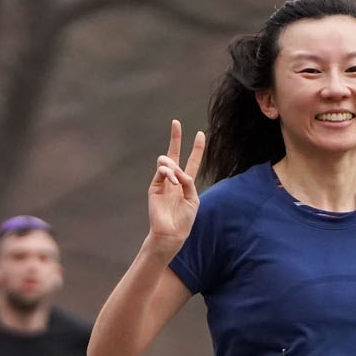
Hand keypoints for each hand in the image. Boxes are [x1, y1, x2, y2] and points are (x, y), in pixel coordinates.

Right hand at [146, 120, 206, 249]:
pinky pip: (161, 171)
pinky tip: (173, 181)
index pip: (192, 161)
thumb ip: (188, 181)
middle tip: (176, 122)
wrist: (171, 233)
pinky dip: (169, 173)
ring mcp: (163, 182)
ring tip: (176, 180)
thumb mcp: (193, 199)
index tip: (201, 134)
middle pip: (174, 154)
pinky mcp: (154, 186)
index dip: (197, 148)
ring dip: (172, 166)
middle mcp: (175, 179)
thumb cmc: (184, 219)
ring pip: (165, 161)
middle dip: (175, 138)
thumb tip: (177, 169)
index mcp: (187, 183)